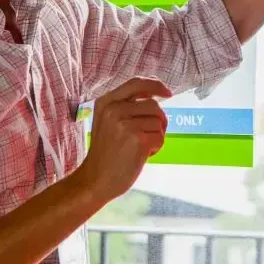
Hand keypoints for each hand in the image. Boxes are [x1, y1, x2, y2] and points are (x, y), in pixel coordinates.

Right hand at [79, 77, 171, 201]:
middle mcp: (114, 109)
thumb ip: (127, 106)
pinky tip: (141, 156)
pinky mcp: (137, 139)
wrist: (95, 180)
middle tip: (147, 137)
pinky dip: (156, 148)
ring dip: (156, 136)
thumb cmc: (106, 153)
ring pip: (159, 122)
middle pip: (153, 105)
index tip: (168, 93)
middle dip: (157, 121)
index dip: (155, 85)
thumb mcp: (108, 122)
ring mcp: (125, 124)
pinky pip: (160, 137)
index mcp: (106, 102)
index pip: (136, 83)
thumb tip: (157, 95)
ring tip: (139, 148)